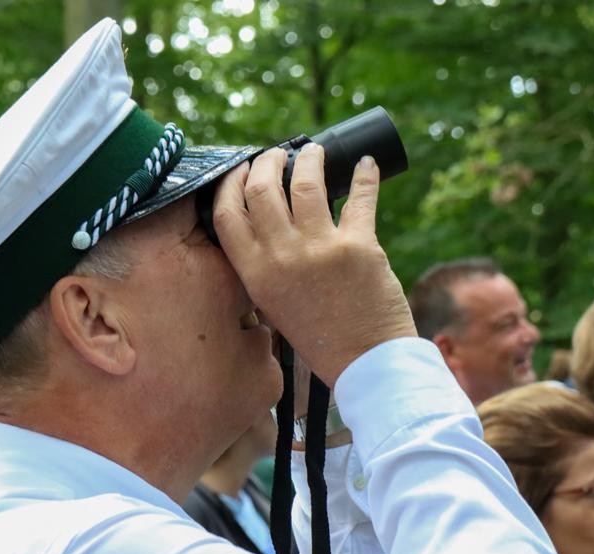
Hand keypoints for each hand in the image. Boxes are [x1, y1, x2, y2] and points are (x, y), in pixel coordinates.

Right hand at [213, 144, 415, 384]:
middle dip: (269, 161)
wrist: (363, 360)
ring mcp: (319, 249)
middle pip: (263, 188)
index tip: (242, 169)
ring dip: (311, 159)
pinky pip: (360, 197)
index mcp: (255, 272)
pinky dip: (365, 175)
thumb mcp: (273, 301)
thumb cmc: (318, 333)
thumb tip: (268, 215)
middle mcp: (281, 257)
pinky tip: (366, 164)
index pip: (227, 213)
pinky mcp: (358, 245)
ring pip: (306, 182)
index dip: (231, 183)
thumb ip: (264, 262)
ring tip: (315, 152)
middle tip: (279, 155)